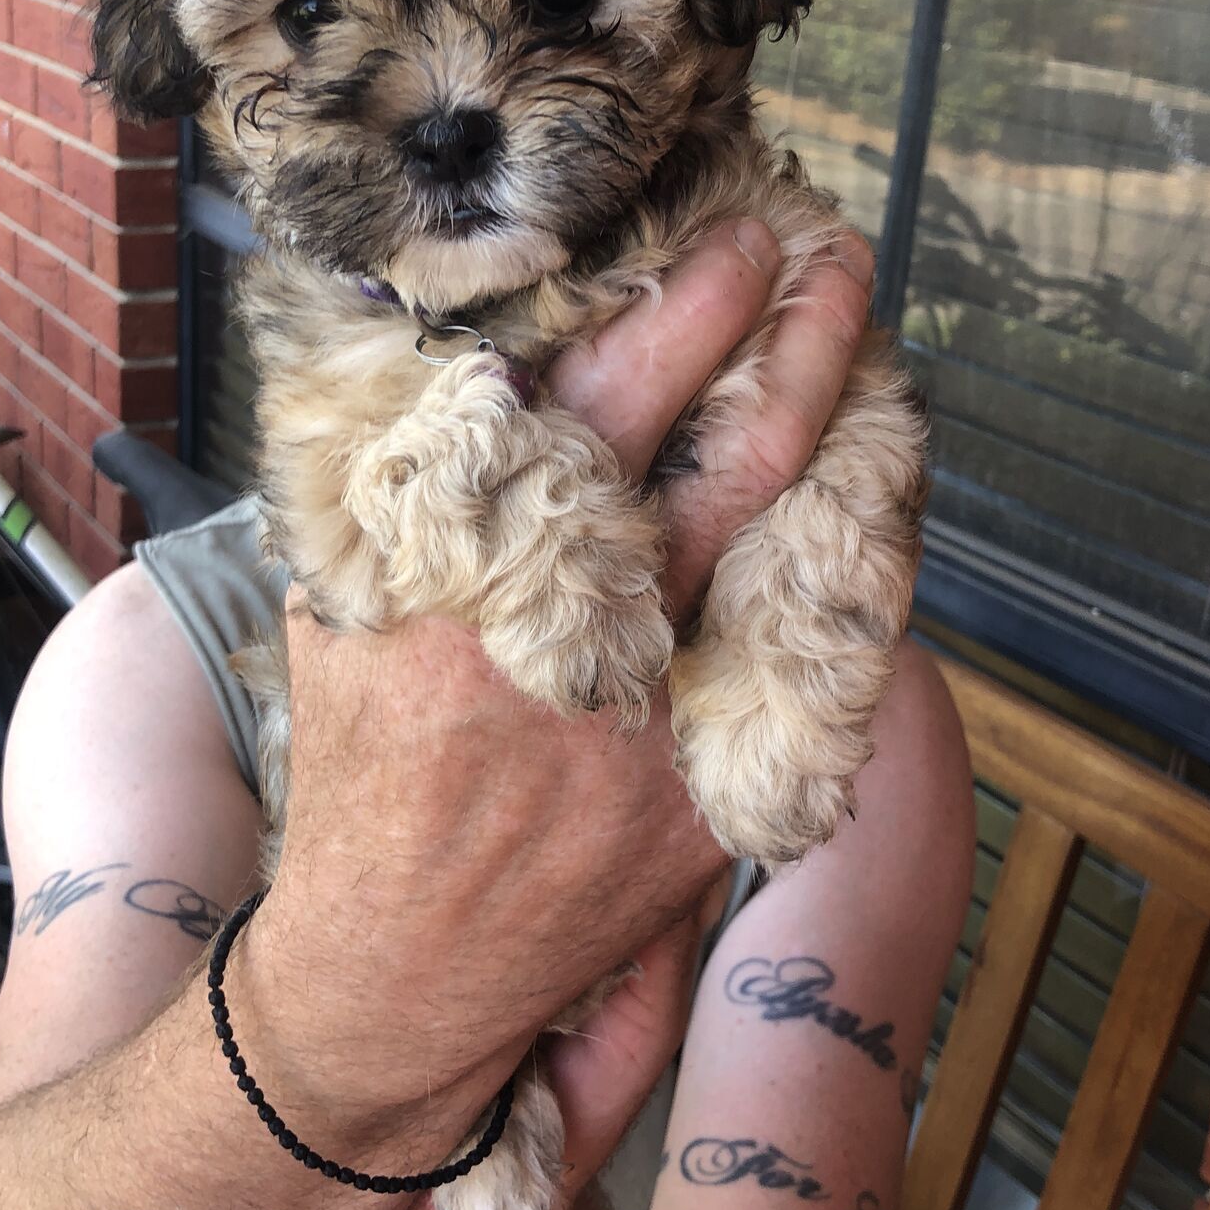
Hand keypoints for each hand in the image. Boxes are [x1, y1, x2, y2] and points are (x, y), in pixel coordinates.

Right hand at [244, 217, 873, 1161]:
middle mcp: (587, 635)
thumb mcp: (343, 612)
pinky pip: (802, 657)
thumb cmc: (362, 773)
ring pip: (787, 547)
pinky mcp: (718, 789)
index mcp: (480, 571)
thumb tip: (463, 363)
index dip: (686, 309)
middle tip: (833, 257)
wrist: (399, 966)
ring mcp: (667, 718)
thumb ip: (397, 492)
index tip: (736, 244)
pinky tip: (865, 491)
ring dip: (837, 431)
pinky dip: (841, 563)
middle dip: (797, 340)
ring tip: (866, 346)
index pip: (607, 400)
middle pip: (730, 456)